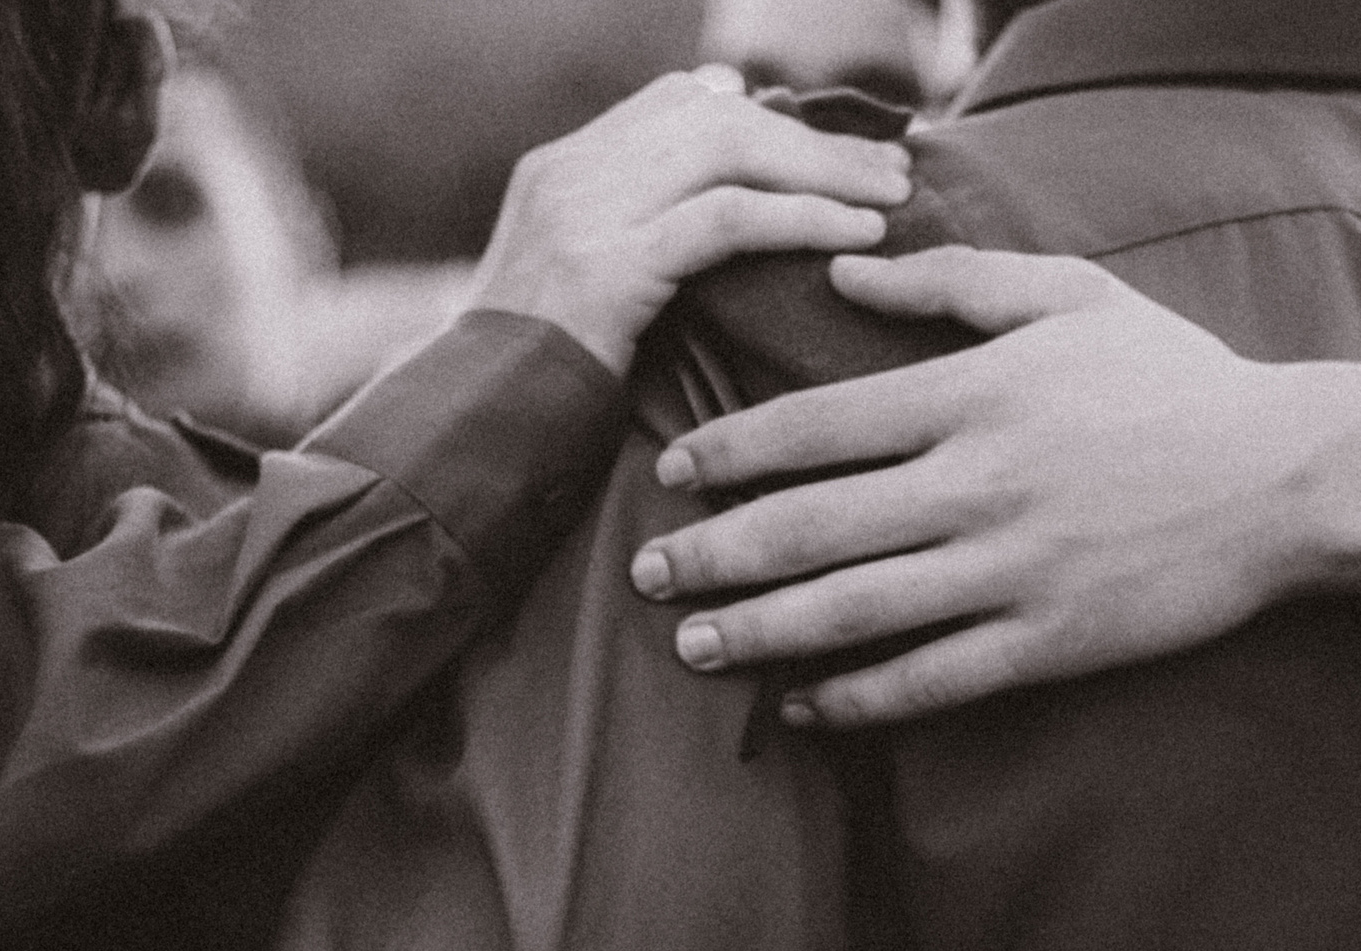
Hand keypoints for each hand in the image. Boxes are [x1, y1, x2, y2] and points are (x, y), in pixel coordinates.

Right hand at [465, 66, 912, 375]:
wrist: (468, 437)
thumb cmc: (536, 389)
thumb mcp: (581, 295)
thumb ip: (639, 245)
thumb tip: (733, 225)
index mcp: (559, 168)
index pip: (678, 104)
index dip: (765, 118)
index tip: (832, 154)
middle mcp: (568, 174)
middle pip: (713, 115)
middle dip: (811, 141)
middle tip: (890, 170)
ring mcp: (582, 215)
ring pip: (726, 151)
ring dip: (822, 171)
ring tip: (892, 198)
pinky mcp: (605, 268)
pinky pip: (726, 220)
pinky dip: (801, 219)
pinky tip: (855, 234)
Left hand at [629, 246, 1360, 726]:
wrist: (1289, 478)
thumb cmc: (1175, 380)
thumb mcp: (1069, 298)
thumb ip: (951, 282)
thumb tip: (844, 272)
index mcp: (971, 396)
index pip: (813, 425)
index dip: (728, 452)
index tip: (669, 473)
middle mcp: (974, 485)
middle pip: (809, 526)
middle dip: (713, 553)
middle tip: (646, 574)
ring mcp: (1010, 570)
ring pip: (853, 610)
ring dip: (761, 632)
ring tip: (695, 646)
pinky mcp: (1048, 640)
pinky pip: (932, 679)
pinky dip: (859, 698)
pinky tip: (804, 708)